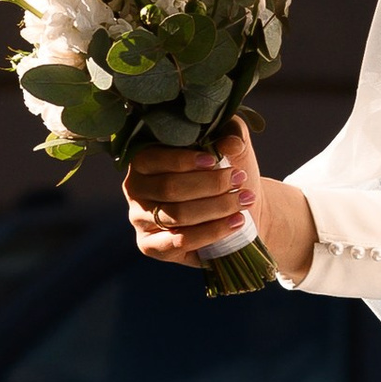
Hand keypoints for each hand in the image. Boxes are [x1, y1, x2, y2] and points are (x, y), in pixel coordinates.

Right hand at [122, 122, 317, 281]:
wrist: (235, 209)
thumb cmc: (225, 173)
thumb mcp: (229, 147)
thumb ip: (230, 135)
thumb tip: (230, 144)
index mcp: (144, 160)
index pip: (155, 158)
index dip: (184, 160)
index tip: (215, 160)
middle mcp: (135, 188)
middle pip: (170, 188)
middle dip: (210, 185)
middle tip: (240, 179)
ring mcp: (139, 219)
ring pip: (177, 215)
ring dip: (216, 207)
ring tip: (244, 200)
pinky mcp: (150, 246)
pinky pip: (179, 242)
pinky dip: (211, 232)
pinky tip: (236, 222)